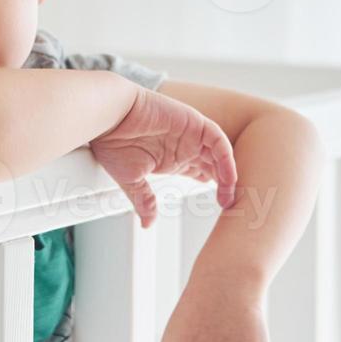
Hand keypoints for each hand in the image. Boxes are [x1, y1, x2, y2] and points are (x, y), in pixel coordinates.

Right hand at [88, 86, 237, 227]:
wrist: (109, 118)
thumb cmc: (113, 142)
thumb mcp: (131, 180)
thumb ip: (144, 201)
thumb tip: (146, 223)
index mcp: (172, 159)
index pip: (202, 174)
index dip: (214, 189)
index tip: (220, 208)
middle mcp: (184, 147)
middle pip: (215, 166)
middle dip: (226, 186)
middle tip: (231, 206)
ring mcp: (190, 135)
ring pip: (220, 156)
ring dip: (228, 176)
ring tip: (228, 197)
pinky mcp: (194, 123)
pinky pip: (218, 141)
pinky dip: (226, 159)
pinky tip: (226, 177)